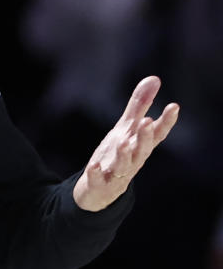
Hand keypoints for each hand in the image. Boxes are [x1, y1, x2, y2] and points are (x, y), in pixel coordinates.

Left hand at [73, 76, 178, 211]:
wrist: (98, 190)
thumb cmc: (116, 155)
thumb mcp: (126, 129)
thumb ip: (139, 106)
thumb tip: (154, 79)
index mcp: (139, 146)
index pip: (156, 135)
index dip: (166, 122)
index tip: (174, 106)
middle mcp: (131, 160)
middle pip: (142, 149)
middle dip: (145, 137)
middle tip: (148, 122)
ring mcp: (116, 173)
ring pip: (123, 165)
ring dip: (124, 154)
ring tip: (124, 141)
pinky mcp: (99, 185)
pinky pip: (97, 180)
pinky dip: (96, 173)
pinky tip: (94, 165)